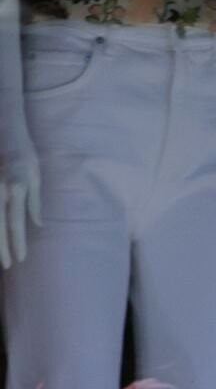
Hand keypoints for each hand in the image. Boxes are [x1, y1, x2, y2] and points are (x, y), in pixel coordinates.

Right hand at [0, 133, 41, 270]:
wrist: (2, 122)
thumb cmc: (22, 149)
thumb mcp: (35, 173)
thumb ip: (34, 200)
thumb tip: (39, 225)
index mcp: (17, 185)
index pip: (17, 220)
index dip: (18, 241)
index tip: (20, 259)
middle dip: (1, 246)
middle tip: (6, 266)